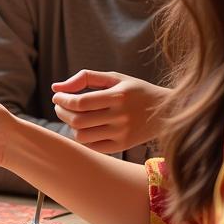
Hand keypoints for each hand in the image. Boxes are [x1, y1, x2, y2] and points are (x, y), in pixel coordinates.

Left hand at [51, 71, 169, 151]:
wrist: (167, 111)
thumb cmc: (134, 90)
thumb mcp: (113, 77)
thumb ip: (84, 78)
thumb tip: (56, 87)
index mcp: (118, 96)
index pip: (79, 102)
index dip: (62, 100)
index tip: (57, 97)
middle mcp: (120, 117)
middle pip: (78, 120)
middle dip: (61, 112)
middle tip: (59, 106)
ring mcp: (122, 134)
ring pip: (82, 136)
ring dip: (70, 126)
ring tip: (71, 116)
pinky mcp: (123, 146)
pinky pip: (92, 147)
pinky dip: (82, 138)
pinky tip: (83, 128)